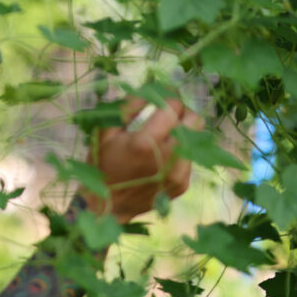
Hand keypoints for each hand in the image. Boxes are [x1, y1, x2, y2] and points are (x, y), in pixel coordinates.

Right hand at [87, 97, 201, 222]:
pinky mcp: (181, 185)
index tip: (162, 95)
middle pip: (194, 120)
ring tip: (164, 136)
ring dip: (182, 132)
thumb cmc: (101, 164)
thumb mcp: (104, 132)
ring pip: (196, 139)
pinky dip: (179, 152)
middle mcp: (167, 159)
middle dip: (182, 112)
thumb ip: (128, 107)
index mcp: (145, 143)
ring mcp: (177, 174)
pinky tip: (161, 157)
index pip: (173, 106)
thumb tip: (150, 89)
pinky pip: (189, 158)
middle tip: (168, 114)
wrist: (105, 207)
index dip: (168, 95)